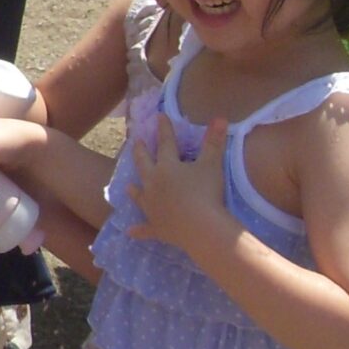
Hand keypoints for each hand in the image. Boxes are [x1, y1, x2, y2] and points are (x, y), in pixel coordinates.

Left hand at [126, 113, 226, 251]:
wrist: (200, 227)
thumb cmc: (206, 192)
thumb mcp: (212, 164)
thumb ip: (214, 142)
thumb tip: (220, 117)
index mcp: (166, 167)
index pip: (166, 143)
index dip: (164, 129)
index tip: (159, 117)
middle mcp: (153, 184)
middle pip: (144, 165)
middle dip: (141, 153)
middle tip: (136, 143)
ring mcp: (152, 207)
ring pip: (139, 196)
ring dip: (134, 191)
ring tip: (127, 187)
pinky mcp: (156, 227)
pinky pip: (145, 229)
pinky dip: (138, 231)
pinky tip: (130, 232)